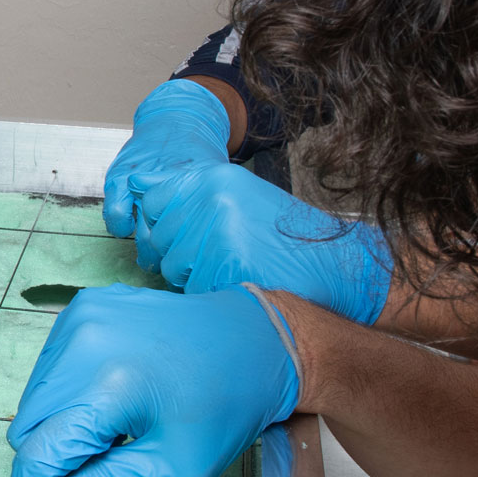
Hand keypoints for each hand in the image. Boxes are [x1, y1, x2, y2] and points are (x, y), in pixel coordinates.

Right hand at [6, 284, 298, 476]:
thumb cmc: (224, 409)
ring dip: (55, 426)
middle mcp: (86, 343)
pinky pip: (50, 366)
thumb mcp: (174, 467)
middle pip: (27, 423)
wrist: (253, 340)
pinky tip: (107, 399)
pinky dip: (66, 393)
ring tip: (106, 433)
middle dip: (46, 460)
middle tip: (84, 476)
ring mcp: (81, 318)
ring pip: (34, 395)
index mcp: (111, 387)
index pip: (41, 450)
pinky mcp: (83, 307)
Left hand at [110, 92, 391, 319]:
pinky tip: (241, 286)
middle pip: (158, 240)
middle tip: (216, 260)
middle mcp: (211, 201)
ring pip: (172, 269)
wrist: (341, 264)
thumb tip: (136, 185)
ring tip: (233, 270)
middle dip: (178, 257)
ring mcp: (218, 234)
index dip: (161, 226)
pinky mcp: (227, 268)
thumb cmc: (288, 237)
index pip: (152, 202)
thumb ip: (189, 194)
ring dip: (195, 278)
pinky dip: (212, 296)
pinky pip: (194, 291)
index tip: (183, 236)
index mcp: (213, 179)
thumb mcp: (240, 198)